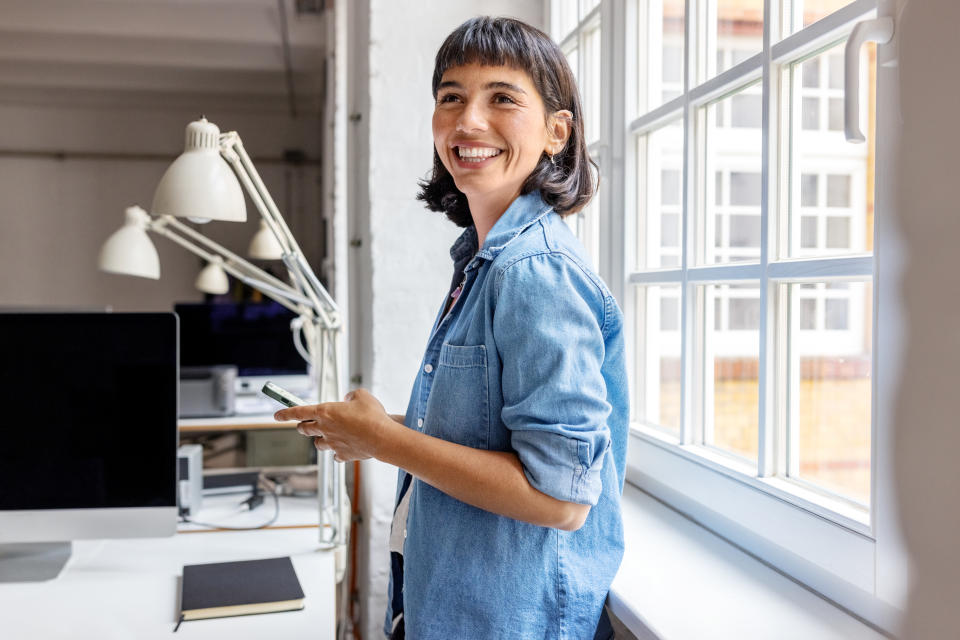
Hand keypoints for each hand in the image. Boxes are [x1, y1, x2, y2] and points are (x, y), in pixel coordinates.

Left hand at [273, 389, 396, 462]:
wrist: (381, 438)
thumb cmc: (372, 415)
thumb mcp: (362, 395)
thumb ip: (351, 395)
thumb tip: (348, 399)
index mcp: (325, 412)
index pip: (298, 412)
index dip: (285, 413)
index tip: (277, 415)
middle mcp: (325, 428)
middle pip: (305, 429)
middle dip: (303, 426)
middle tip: (305, 424)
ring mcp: (332, 443)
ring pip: (317, 444)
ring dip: (320, 439)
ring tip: (328, 436)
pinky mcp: (342, 454)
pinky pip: (335, 455)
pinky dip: (337, 452)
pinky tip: (343, 447)